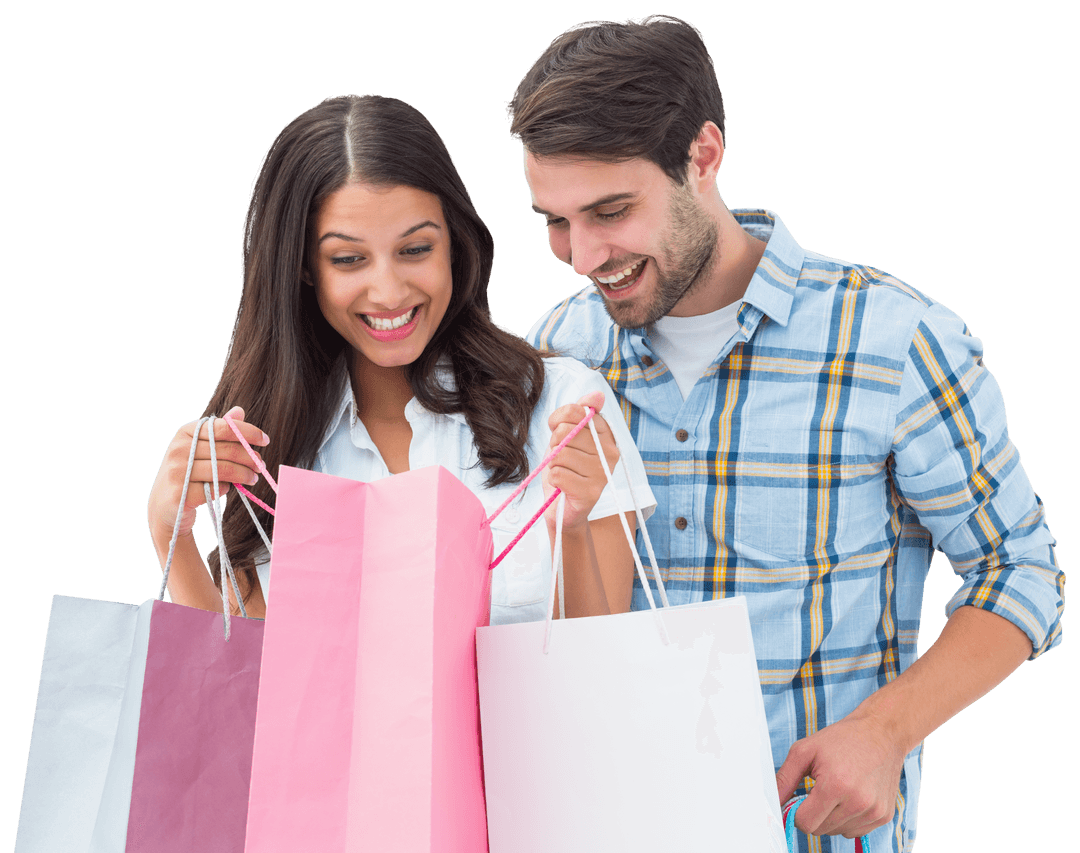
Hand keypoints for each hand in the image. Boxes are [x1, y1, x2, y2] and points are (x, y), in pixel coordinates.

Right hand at [147, 406, 269, 545]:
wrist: (164, 504)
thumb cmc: (187, 472)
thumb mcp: (199, 448)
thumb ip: (219, 431)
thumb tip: (239, 410)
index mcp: (185, 433)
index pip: (223, 427)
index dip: (248, 432)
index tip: (265, 440)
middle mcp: (178, 449)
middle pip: (227, 450)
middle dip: (250, 458)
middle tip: (261, 465)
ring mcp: (177, 472)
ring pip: (224, 470)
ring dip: (244, 475)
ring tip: (253, 478)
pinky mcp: (180, 494)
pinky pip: (215, 489)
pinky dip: (226, 488)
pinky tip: (228, 488)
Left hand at [542, 391, 619, 530]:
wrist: (564, 508)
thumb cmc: (566, 469)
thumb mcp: (568, 436)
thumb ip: (579, 413)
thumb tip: (597, 395)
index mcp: (607, 434)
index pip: (576, 411)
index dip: (558, 420)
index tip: (558, 431)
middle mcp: (611, 452)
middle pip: (566, 431)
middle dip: (555, 445)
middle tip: (562, 458)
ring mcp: (603, 472)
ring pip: (560, 454)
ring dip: (554, 464)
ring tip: (564, 472)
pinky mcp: (591, 492)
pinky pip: (558, 473)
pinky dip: (554, 479)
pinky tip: (563, 485)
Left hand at [775, 709, 905, 839]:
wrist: (881, 733)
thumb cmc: (841, 739)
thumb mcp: (805, 750)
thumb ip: (785, 779)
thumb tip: (772, 802)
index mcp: (836, 786)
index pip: (806, 823)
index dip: (796, 812)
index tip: (800, 798)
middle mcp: (858, 803)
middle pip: (820, 830)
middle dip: (813, 813)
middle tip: (818, 789)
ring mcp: (874, 812)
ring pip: (837, 832)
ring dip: (830, 817)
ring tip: (837, 789)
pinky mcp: (885, 816)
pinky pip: (855, 831)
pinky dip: (847, 819)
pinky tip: (850, 796)